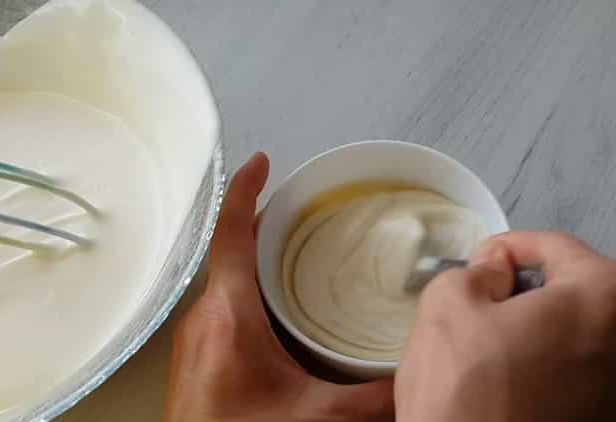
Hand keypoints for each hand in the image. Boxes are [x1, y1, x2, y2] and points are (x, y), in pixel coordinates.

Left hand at [163, 153, 393, 421]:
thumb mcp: (323, 417)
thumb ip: (377, 394)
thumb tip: (417, 376)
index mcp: (229, 318)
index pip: (231, 234)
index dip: (246, 190)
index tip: (263, 162)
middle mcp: (205, 322)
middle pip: (231, 253)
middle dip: (264, 225)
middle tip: (299, 210)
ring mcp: (198, 343)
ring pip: (228, 283)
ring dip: (259, 262)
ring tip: (296, 252)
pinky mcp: (202, 363)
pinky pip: (227, 310)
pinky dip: (253, 295)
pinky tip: (281, 313)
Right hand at [395, 232, 615, 421]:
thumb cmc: (470, 399)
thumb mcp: (449, 305)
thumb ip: (477, 268)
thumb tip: (495, 270)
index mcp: (614, 296)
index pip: (554, 247)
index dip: (507, 250)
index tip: (482, 264)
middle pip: (579, 294)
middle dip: (531, 296)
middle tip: (486, 313)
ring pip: (587, 340)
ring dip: (546, 338)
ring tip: (498, 359)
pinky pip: (593, 384)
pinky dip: (559, 378)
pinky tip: (519, 393)